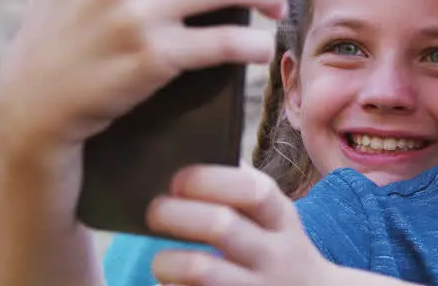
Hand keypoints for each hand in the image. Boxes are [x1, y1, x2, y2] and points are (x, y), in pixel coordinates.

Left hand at [148, 165, 338, 285]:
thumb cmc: (277, 251)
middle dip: (178, 214)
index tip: (178, 180)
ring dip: (168, 261)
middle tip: (155, 212)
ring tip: (162, 261)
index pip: (254, 191)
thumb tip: (192, 163)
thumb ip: (245, 195)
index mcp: (282, 220)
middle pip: (222, 226)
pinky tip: (170, 285)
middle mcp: (273, 255)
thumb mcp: (278, 221)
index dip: (211, 180)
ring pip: (200, 270)